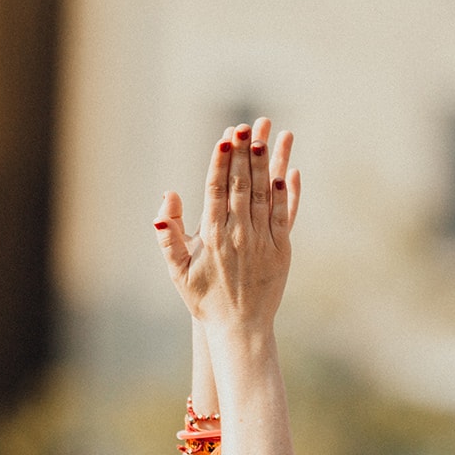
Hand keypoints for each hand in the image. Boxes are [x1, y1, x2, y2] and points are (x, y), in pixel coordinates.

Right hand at [154, 119, 297, 329]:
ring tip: (266, 137)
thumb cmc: (204, 298)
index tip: (225, 137)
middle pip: (240, 186)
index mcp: (211, 237)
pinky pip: (284, 215)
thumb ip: (168, 234)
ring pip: (263, 195)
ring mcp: (261, 242)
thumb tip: (167, 197)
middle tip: (246, 126)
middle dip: (244, 154)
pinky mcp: (281, 250)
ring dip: (265, 164)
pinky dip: (286, 192)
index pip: (215, 190)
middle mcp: (237, 236)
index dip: (221, 161)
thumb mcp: (177, 270)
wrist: (238, 328)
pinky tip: (287, 171)